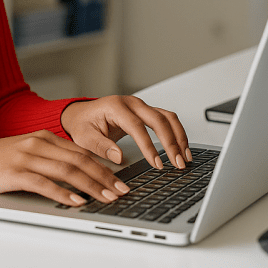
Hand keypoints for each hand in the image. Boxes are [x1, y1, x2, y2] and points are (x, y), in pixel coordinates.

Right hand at [0, 130, 130, 206]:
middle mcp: (37, 143)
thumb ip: (48, 159)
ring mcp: (26, 157)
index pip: (81, 152)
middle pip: (79, 160)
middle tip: (121, 191)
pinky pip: (45, 183)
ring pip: (67, 171)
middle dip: (104, 177)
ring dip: (91, 186)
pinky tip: (76, 201)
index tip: (120, 181)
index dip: (103, 167)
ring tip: (107, 198)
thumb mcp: (24, 153)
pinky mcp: (15, 172)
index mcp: (43, 137)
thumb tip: (76, 176)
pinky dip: (63, 193)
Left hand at [60, 96, 190, 169]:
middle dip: (171, 142)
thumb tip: (119, 157)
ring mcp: (141, 106)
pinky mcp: (146, 112)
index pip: (137, 126)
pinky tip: (181, 148)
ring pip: (167, 117)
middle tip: (177, 163)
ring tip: (185, 158)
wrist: (82, 114)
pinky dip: (177, 133)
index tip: (157, 163)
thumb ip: (101, 146)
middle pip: (158, 119)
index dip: (149, 146)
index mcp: (116, 107)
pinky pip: (167, 119)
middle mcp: (132, 103)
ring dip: (179, 137)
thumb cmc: (83, 124)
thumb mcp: (84, 136)